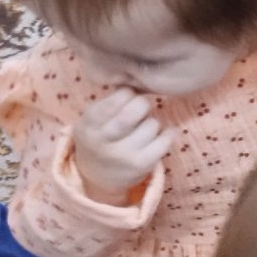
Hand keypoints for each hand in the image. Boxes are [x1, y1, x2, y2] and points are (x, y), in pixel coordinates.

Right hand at [72, 87, 172, 205]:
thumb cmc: (101, 138)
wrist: (98, 177)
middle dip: (143, 104)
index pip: (116, 99)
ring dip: (153, 122)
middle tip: (141, 108)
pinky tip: (162, 134)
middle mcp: (103, 141)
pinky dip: (168, 133)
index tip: (129, 96)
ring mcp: (123, 154)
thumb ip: (110, 101)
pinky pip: (165, 140)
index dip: (128, 93)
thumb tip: (136, 79)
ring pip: (152, 124)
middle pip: (135, 111)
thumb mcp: (93, 119)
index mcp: (88, 124)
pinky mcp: (142, 165)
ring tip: (143, 129)